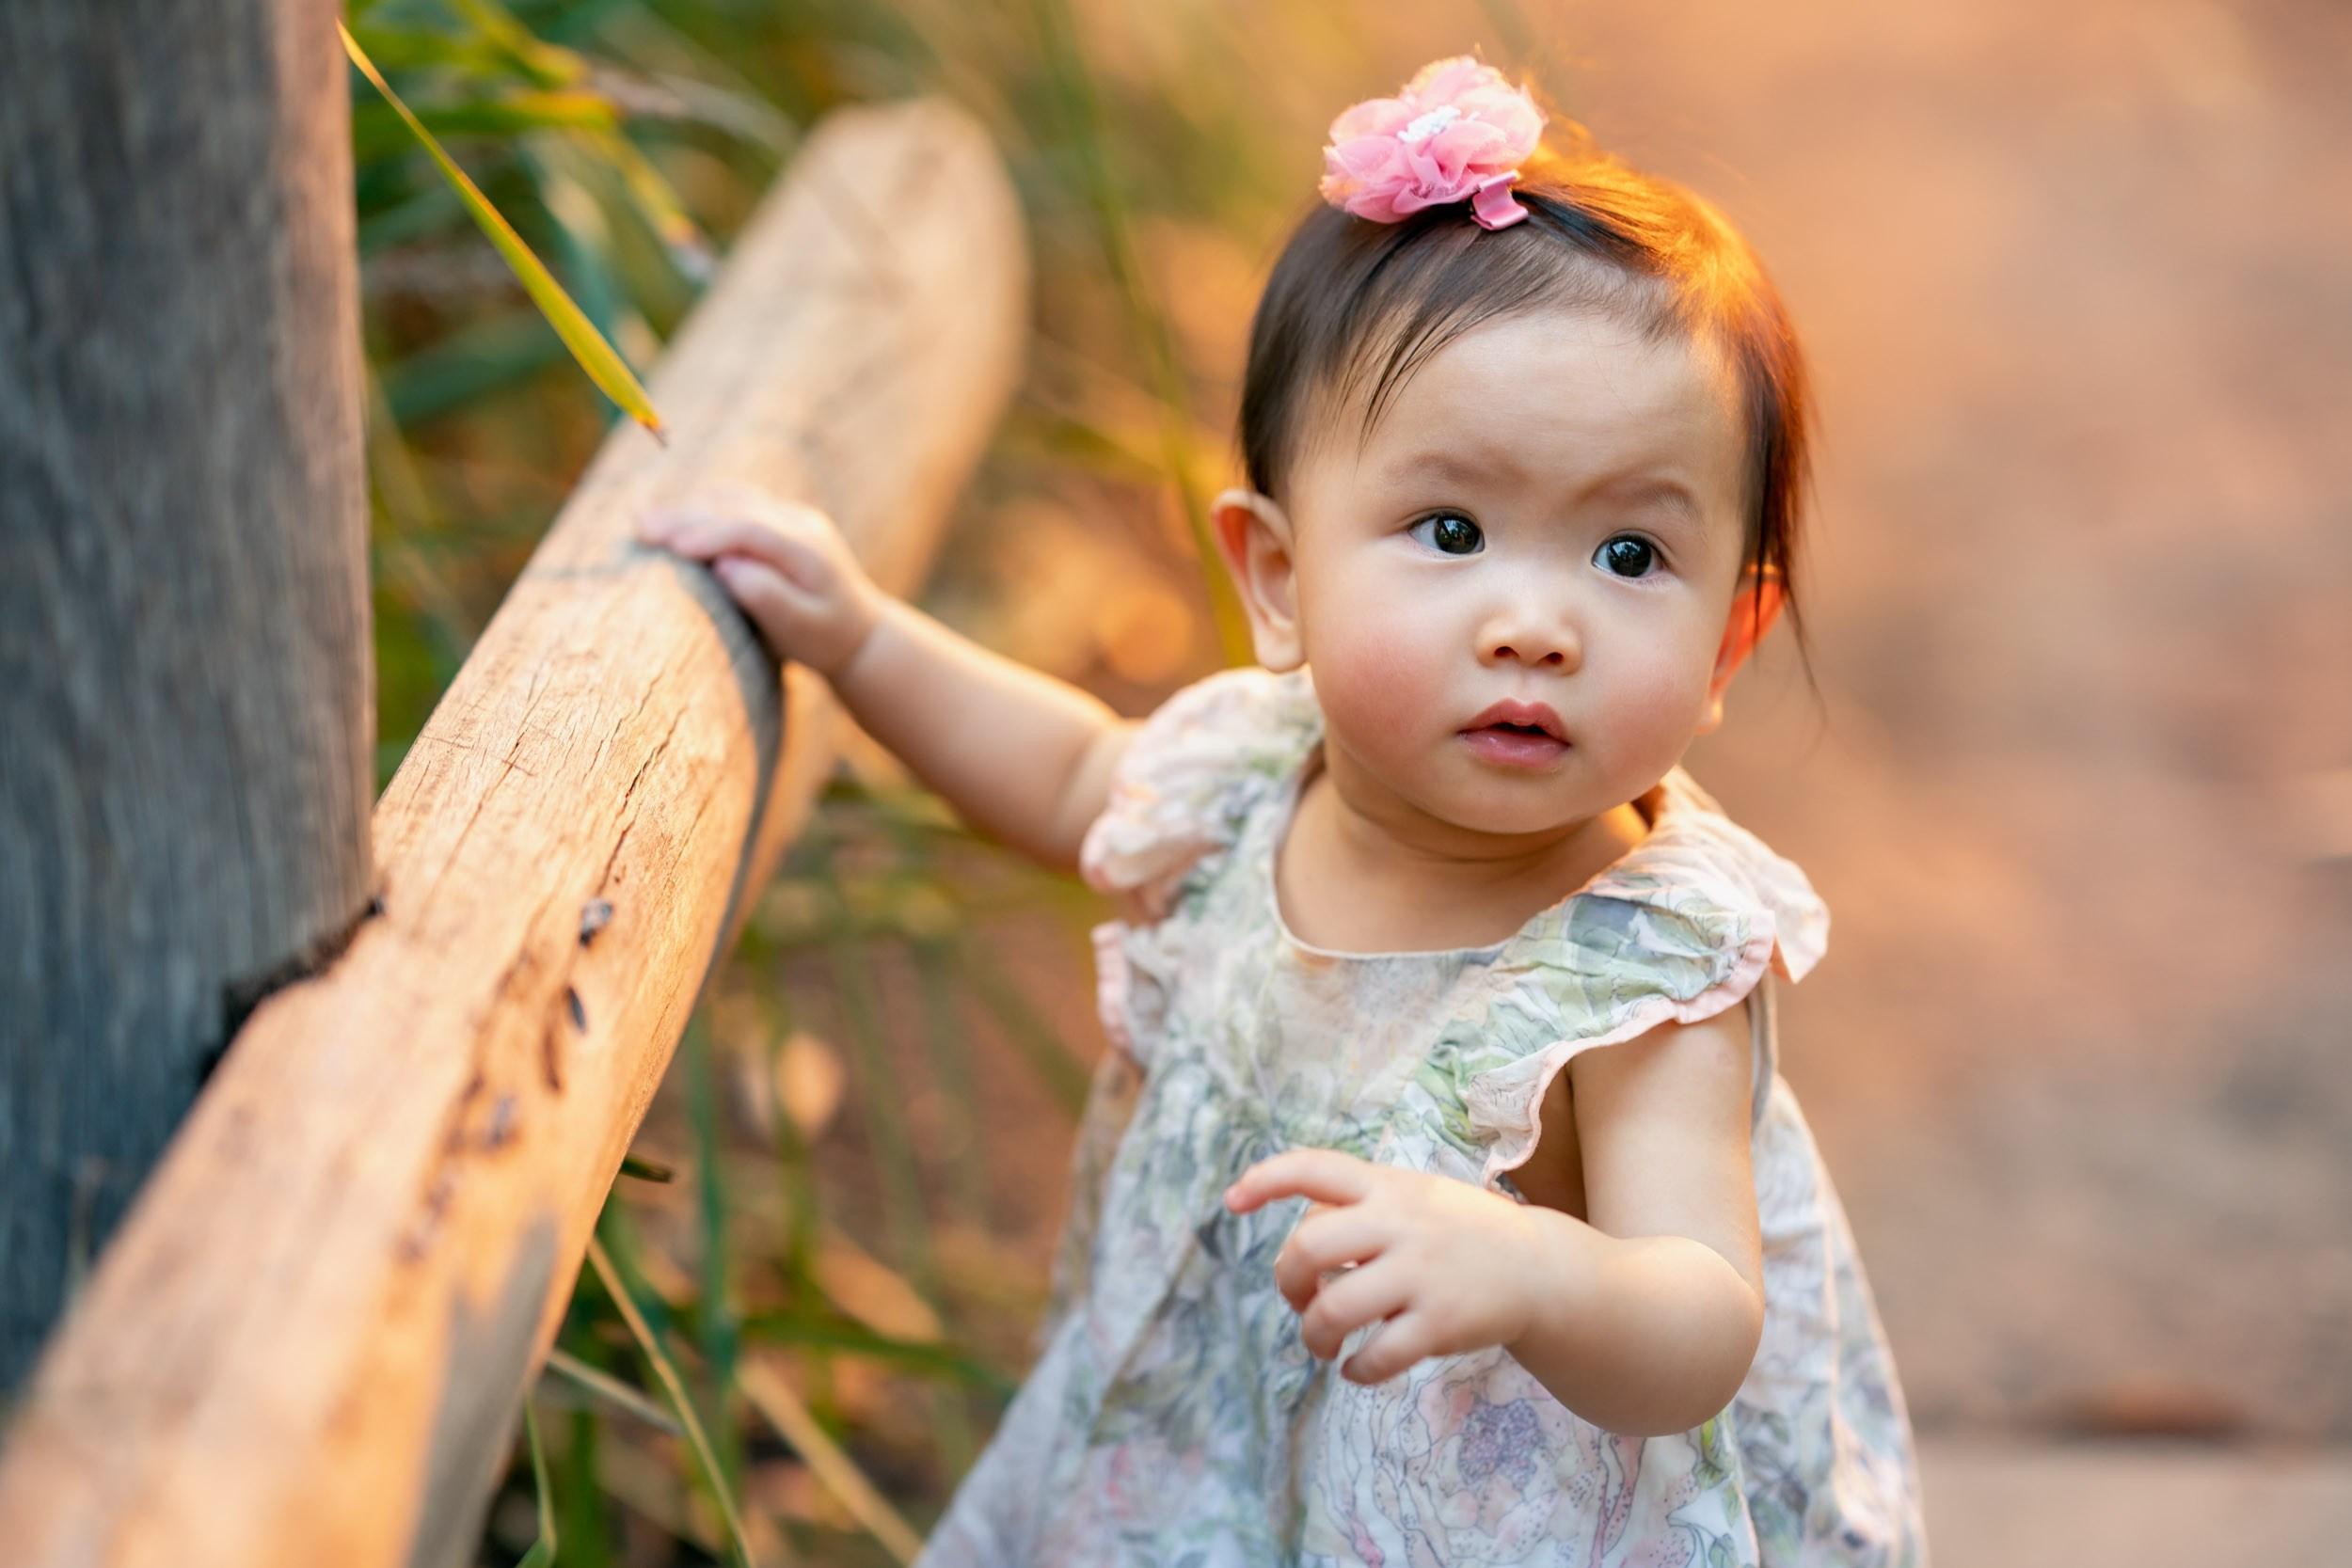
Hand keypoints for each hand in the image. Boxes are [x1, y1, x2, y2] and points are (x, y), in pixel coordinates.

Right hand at [638, 484, 880, 675]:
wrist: (858, 632)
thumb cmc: (825, 639)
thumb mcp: (801, 628)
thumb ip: (768, 596)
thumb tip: (726, 565)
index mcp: (809, 550)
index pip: (752, 529)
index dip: (709, 533)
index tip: (669, 545)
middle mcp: (802, 524)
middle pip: (737, 507)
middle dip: (686, 516)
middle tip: (639, 530)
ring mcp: (792, 516)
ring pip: (733, 499)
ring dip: (688, 509)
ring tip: (645, 525)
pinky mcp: (779, 519)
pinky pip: (736, 503)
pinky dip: (702, 508)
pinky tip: (672, 519)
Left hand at [1224, 1149, 1566, 1384]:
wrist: (1539, 1268)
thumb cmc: (1458, 1232)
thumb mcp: (1414, 1194)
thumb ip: (1358, 1206)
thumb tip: (1298, 1246)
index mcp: (1388, 1185)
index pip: (1314, 1168)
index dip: (1264, 1179)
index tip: (1232, 1202)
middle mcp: (1400, 1223)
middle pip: (1308, 1247)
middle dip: (1286, 1282)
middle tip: (1299, 1300)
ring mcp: (1421, 1273)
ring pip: (1334, 1309)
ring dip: (1313, 1336)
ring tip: (1323, 1344)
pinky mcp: (1440, 1323)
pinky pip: (1378, 1356)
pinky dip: (1355, 1371)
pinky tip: (1357, 1368)